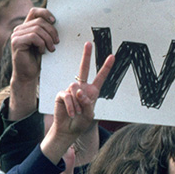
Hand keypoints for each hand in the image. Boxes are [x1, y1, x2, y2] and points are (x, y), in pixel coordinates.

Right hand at [10, 7, 58, 84]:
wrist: (28, 75)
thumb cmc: (37, 59)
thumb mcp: (44, 42)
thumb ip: (45, 31)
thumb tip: (56, 20)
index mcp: (25, 27)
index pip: (35, 11)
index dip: (45, 13)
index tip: (55, 21)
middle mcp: (19, 29)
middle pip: (39, 21)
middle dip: (52, 31)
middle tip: (57, 42)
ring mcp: (16, 35)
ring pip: (37, 29)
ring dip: (48, 39)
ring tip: (51, 49)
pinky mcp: (16, 42)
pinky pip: (33, 36)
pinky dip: (41, 44)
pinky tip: (42, 51)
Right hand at [42, 42, 114, 163]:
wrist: (68, 130)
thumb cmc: (81, 122)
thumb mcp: (89, 114)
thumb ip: (86, 102)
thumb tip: (79, 91)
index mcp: (92, 91)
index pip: (100, 77)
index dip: (106, 67)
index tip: (112, 56)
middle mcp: (82, 88)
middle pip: (84, 69)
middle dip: (86, 56)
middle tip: (88, 43)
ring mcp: (71, 90)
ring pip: (75, 88)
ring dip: (77, 102)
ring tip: (77, 112)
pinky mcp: (62, 94)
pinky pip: (67, 95)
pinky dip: (70, 105)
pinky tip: (72, 113)